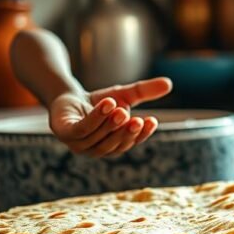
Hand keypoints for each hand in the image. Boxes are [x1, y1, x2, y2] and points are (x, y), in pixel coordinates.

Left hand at [48, 77, 172, 157]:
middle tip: (138, 118)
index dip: (142, 134)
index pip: (131, 143)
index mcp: (115, 145)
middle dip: (126, 132)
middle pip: (116, 144)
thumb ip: (145, 92)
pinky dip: (95, 117)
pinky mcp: (65, 134)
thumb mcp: (125, 95)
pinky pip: (83, 129)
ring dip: (110, 124)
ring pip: (99, 138)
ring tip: (120, 109)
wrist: (68, 96)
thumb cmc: (99, 101)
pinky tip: (106, 104)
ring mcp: (80, 145)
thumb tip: (169, 83)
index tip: (153, 120)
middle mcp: (98, 150)